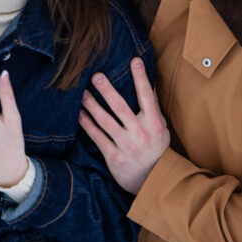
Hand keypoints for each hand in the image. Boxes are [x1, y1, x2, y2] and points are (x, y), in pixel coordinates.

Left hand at [79, 57, 170, 193]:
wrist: (153, 180)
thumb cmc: (157, 149)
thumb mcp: (161, 128)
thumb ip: (153, 107)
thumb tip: (148, 82)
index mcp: (154, 123)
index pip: (147, 96)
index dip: (141, 77)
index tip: (134, 60)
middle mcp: (140, 133)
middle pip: (120, 107)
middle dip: (107, 90)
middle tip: (96, 75)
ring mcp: (126, 145)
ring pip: (105, 121)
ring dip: (92, 105)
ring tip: (81, 93)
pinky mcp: (114, 156)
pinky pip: (97, 137)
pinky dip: (87, 125)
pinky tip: (79, 114)